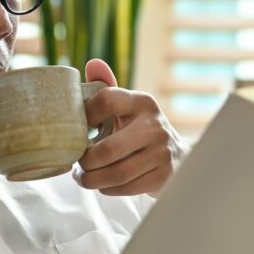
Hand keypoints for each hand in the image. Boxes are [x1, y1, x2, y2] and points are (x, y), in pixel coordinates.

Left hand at [74, 58, 187, 196]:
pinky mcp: (164, 176)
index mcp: (141, 102)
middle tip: (77, 165)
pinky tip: (103, 184)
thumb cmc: (139, 129)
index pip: (106, 100)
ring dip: (92, 180)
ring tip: (84, 177)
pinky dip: (108, 189)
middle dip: (85, 162)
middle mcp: (154, 125)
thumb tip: (93, 64)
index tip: (78, 129)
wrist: (176, 155)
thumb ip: (107, 87)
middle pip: (108, 150)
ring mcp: (162, 152)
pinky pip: (126, 188)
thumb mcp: (126, 107)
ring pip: (116, 173)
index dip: (86, 115)